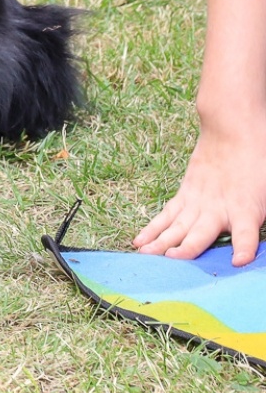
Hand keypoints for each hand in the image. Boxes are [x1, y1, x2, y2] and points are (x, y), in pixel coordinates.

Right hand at [134, 109, 265, 265]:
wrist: (233, 131)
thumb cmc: (259, 162)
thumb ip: (260, 212)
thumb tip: (257, 240)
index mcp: (247, 210)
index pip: (247, 235)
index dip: (243, 248)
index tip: (239, 261)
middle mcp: (218, 209)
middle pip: (200, 233)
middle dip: (186, 248)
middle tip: (171, 260)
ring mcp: (198, 202)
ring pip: (177, 226)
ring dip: (161, 242)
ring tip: (145, 255)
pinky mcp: (185, 195)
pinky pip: (167, 216)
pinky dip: (152, 229)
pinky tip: (139, 241)